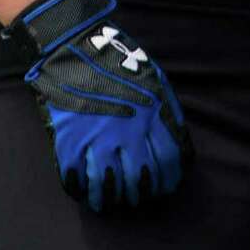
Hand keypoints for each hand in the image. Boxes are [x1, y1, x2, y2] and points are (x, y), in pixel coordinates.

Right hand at [5, 0, 190, 211]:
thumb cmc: (117, 61)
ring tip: (111, 203)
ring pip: (108, 186)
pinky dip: (82, 191)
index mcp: (152, 115)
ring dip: (111, 199)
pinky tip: (86, 193)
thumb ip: (168, 115)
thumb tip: (181, 150)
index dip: (168, 180)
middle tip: (136, 198)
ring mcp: (96, 139)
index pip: (168, 162)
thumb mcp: (155, 81)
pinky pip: (76, 180)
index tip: (164, 187)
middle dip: (140, 193)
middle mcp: (127, 132)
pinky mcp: (68, 142)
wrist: (72, 45)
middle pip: (140, 179)